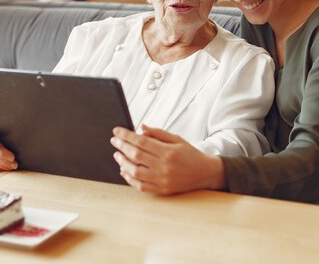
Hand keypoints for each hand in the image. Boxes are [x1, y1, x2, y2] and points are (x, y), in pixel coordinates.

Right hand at [0, 121, 16, 169]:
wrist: (2, 129)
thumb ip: (13, 123)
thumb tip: (24, 123)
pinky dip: (1, 166)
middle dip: (2, 155)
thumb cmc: (7, 125)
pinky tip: (9, 167)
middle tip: (13, 158)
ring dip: (3, 163)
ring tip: (14, 165)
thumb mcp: (8, 122)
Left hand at [110, 125, 225, 194]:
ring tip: (117, 154)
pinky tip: (124, 170)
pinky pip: (141, 186)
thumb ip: (158, 133)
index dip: (127, 136)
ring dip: (123, 162)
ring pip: (135, 171)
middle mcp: (164, 167)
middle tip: (114, 140)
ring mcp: (162, 180)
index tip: (117, 131)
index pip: (142, 142)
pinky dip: (129, 178)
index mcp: (168, 152)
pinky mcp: (162, 190)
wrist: (204, 173)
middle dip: (122, 146)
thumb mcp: (177, 139)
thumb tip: (141, 128)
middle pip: (136, 155)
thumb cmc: (190, 154)